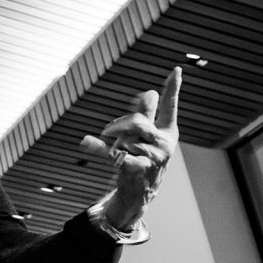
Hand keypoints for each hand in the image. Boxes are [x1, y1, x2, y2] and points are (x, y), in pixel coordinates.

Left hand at [80, 67, 181, 229]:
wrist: (141, 193)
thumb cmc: (144, 160)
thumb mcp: (147, 137)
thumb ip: (146, 115)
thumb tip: (148, 93)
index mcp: (168, 133)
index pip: (169, 107)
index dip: (173, 88)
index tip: (177, 69)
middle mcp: (164, 143)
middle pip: (137, 121)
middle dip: (120, 125)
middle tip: (109, 131)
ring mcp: (153, 157)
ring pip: (126, 136)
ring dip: (114, 141)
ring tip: (115, 151)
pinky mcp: (137, 168)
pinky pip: (114, 153)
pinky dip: (98, 147)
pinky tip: (85, 141)